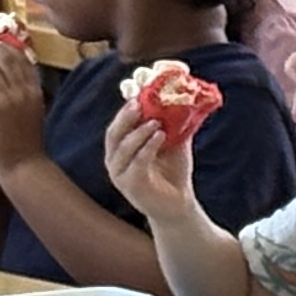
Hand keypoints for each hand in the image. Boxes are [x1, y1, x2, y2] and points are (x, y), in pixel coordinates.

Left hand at [0, 39, 47, 172]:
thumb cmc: (27, 146)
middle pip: (6, 57)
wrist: (22, 167)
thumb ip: (28, 97)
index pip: (22, 60)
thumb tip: (23, 85)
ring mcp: (6, 98)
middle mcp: (22, 90)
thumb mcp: (34, 114)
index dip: (8, 49)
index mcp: (35, 91)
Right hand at [99, 93, 197, 220]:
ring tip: (156, 122)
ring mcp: (120, 174)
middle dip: (125, 116)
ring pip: (122, 148)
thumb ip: (173, 122)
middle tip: (138, 103)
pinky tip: (160, 137)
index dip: (125, 108)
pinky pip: (136, 163)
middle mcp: (115, 160)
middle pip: (113, 133)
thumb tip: (182, 96)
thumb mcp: (174, 142)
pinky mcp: (130, 186)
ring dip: (138, 132)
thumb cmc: (174, 172)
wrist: (179, 204)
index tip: (137, 91)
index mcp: (121, 147)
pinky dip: (147, 148)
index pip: (118, 124)